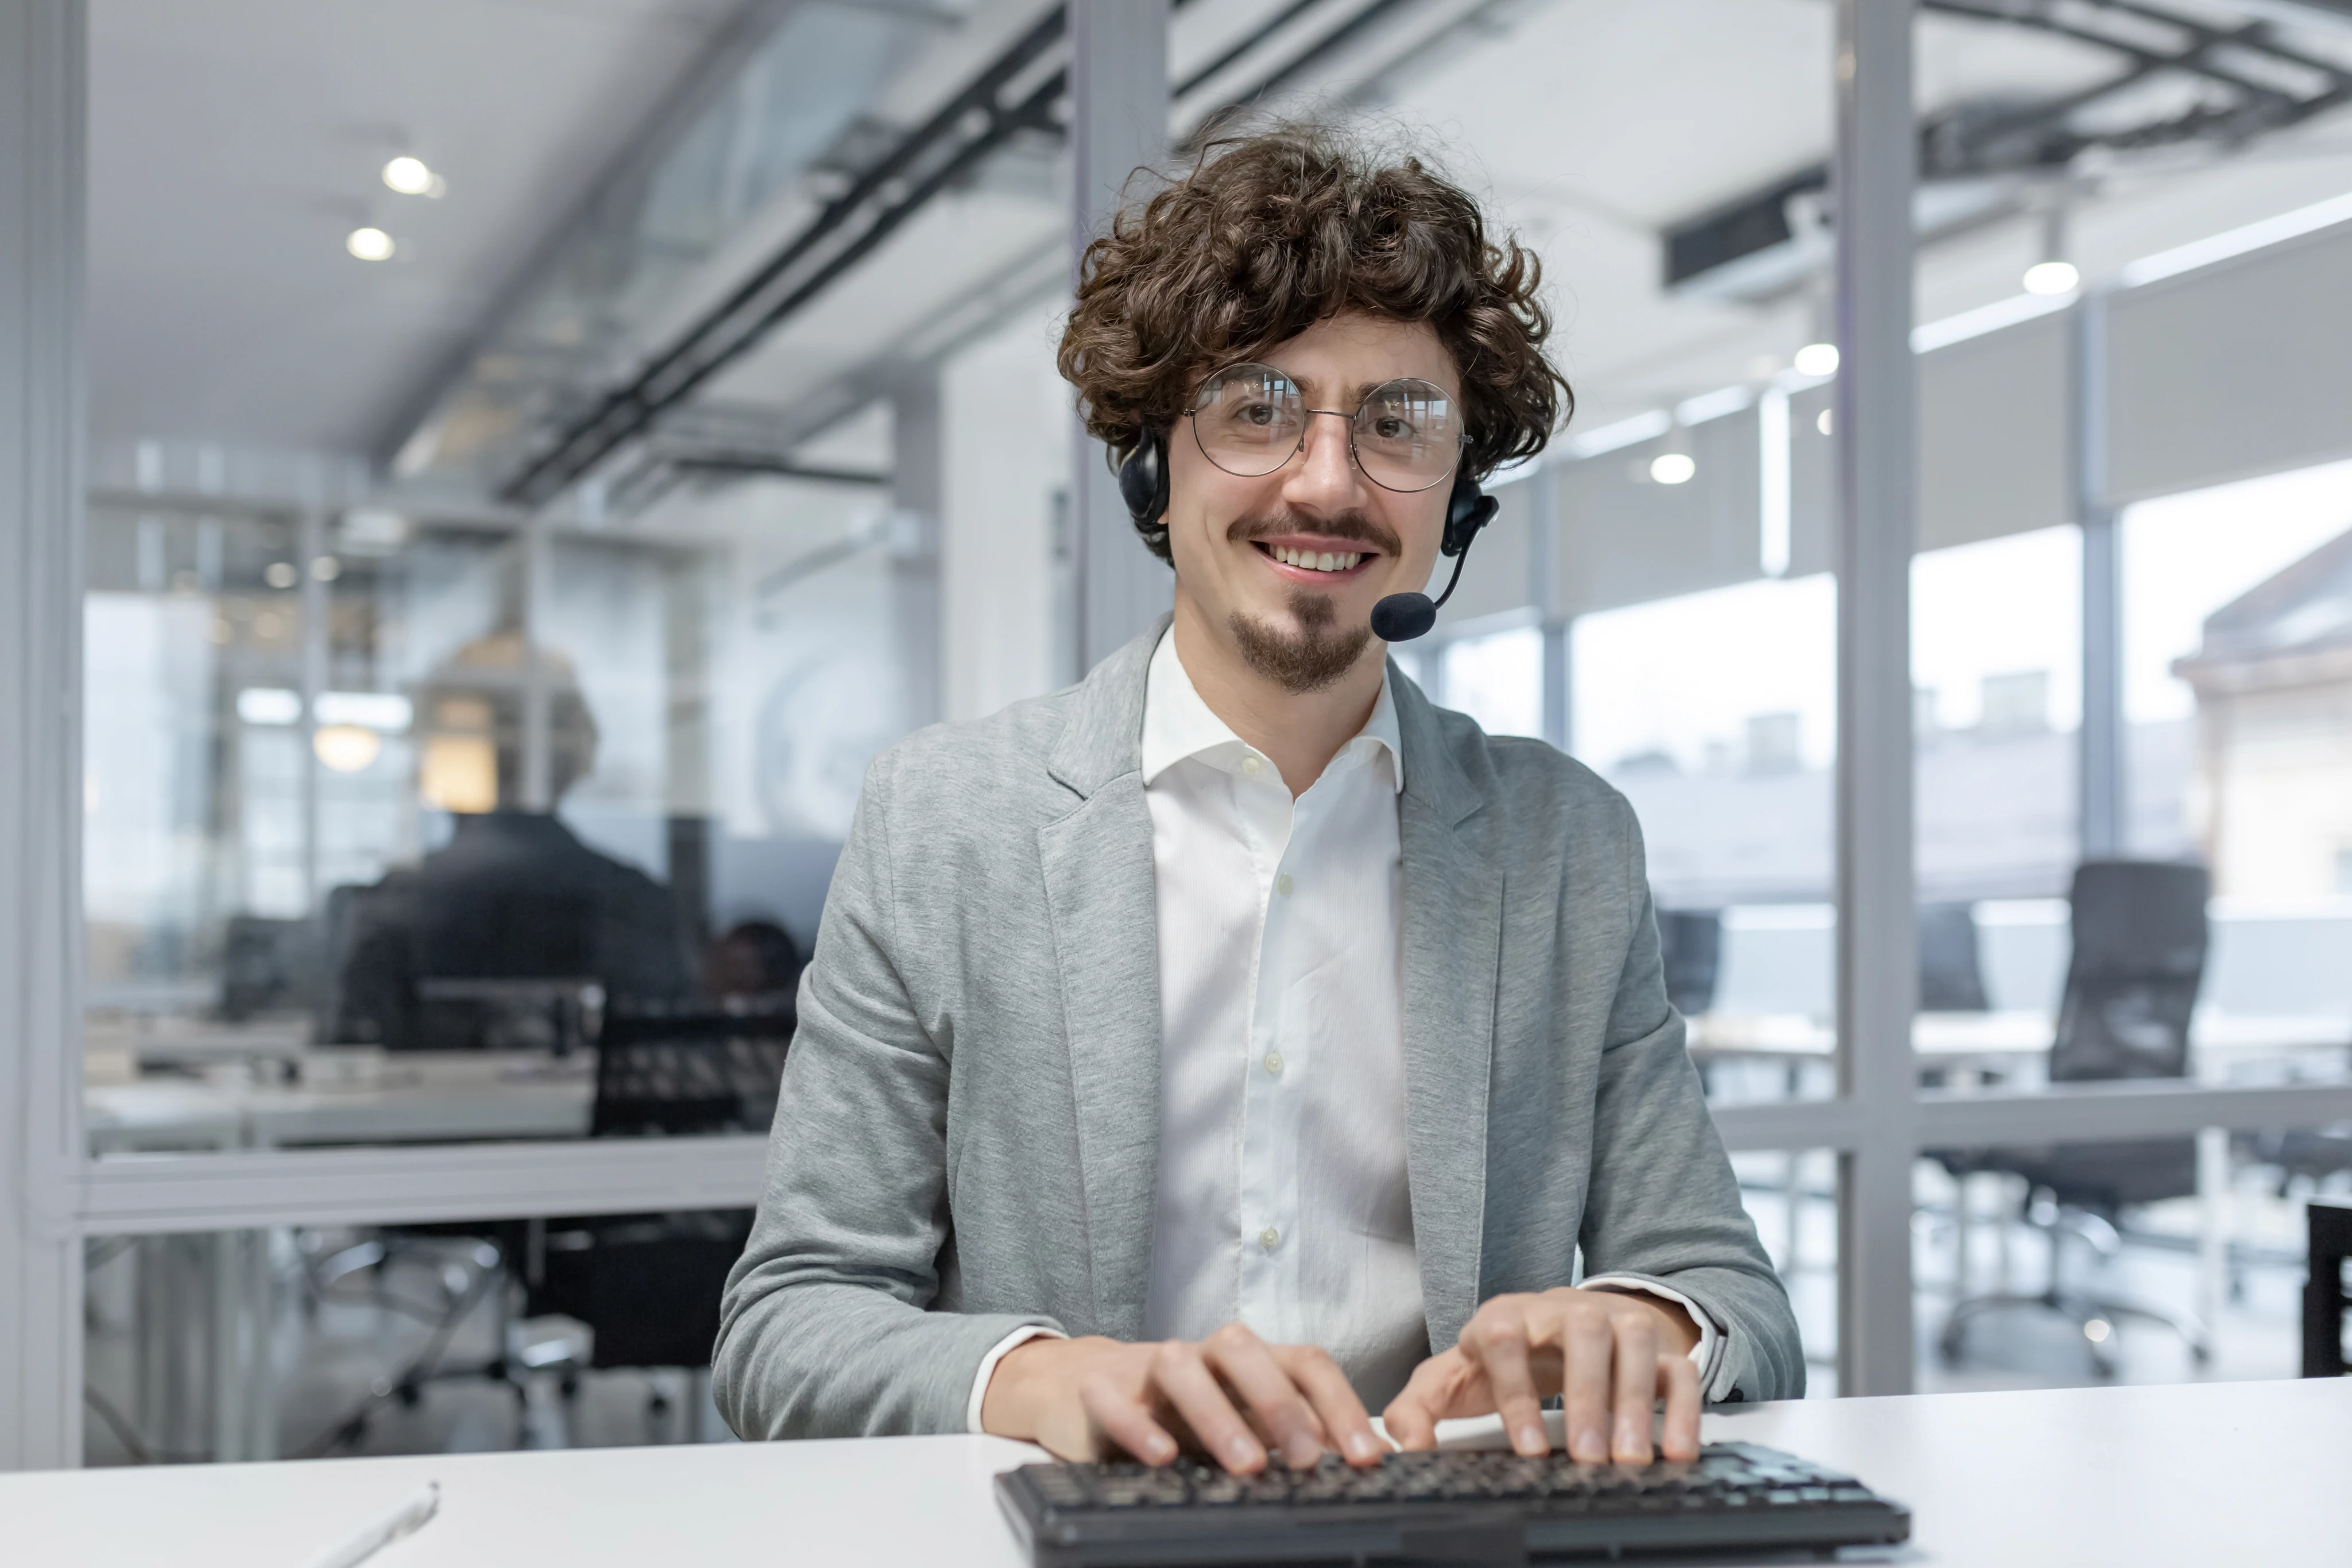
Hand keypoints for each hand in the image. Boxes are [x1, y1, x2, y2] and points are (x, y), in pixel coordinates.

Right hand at [980, 1323, 1385, 1472]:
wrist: (1079, 1387)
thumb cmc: (1175, 1410)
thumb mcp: (1237, 1421)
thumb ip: (1287, 1436)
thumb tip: (1352, 1465)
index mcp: (1246, 1359)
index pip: (1303, 1363)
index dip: (1339, 1405)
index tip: (1368, 1459)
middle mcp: (1202, 1353)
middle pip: (1245, 1351)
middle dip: (1282, 1404)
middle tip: (1310, 1462)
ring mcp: (1147, 1367)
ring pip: (1182, 1368)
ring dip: (1218, 1414)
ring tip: (1246, 1467)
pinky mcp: (1098, 1389)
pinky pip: (1115, 1400)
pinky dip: (1139, 1426)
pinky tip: (1162, 1457)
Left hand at [1382, 1287, 1701, 1464]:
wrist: (1554, 1323)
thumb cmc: (1497, 1358)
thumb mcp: (1451, 1377)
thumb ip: (1419, 1407)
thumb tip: (1400, 1443)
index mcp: (1503, 1316)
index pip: (1503, 1339)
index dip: (1515, 1393)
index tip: (1527, 1448)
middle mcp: (1561, 1310)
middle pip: (1579, 1334)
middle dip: (1585, 1395)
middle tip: (1588, 1456)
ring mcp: (1613, 1321)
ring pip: (1630, 1342)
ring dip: (1633, 1400)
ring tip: (1629, 1459)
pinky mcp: (1655, 1344)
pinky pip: (1677, 1368)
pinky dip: (1683, 1408)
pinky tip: (1678, 1451)